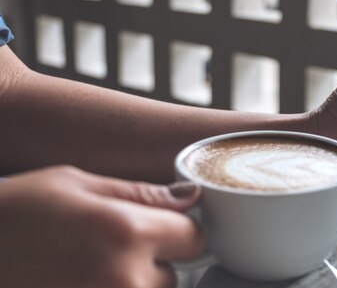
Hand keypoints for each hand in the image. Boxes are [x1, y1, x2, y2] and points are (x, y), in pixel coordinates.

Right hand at [0, 166, 203, 287]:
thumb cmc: (13, 213)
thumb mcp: (76, 183)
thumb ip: (141, 193)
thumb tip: (190, 197)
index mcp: (126, 232)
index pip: (194, 238)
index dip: (180, 230)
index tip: (162, 227)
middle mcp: (123, 279)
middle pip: (173, 277)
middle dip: (153, 264)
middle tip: (112, 250)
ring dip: (132, 286)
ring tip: (91, 269)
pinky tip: (79, 280)